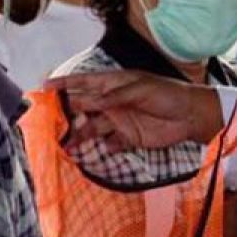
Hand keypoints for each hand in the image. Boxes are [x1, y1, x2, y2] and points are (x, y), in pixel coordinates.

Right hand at [47, 70, 223, 149]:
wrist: (192, 115)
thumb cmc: (166, 94)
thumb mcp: (137, 90)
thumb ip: (110, 98)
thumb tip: (82, 100)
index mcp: (113, 84)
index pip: (83, 83)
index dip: (64, 85)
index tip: (44, 89)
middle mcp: (112, 102)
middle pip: (83, 108)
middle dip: (66, 114)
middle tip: (49, 124)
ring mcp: (119, 120)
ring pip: (93, 128)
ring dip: (80, 135)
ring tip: (66, 144)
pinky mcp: (129, 138)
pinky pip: (110, 144)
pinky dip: (101, 148)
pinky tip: (92, 153)